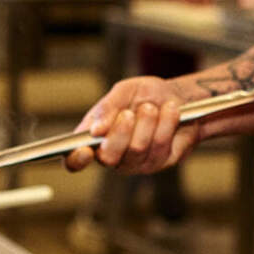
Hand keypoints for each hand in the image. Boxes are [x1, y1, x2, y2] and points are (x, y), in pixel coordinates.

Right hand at [64, 76, 203, 174]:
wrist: (179, 96)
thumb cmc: (145, 94)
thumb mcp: (124, 91)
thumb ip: (107, 108)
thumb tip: (94, 130)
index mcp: (94, 138)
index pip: (74, 160)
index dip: (75, 160)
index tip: (85, 151)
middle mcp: (113, 155)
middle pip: (108, 157)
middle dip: (120, 132)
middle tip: (129, 113)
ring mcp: (136, 162)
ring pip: (137, 149)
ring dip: (146, 122)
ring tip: (152, 107)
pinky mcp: (160, 162)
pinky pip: (160, 147)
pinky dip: (166, 123)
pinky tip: (170, 111)